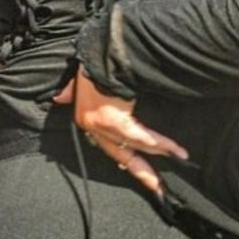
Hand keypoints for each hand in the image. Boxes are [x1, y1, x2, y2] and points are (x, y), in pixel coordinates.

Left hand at [53, 68, 187, 195]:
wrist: (98, 52)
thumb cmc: (91, 65)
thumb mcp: (79, 81)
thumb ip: (70, 91)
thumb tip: (58, 97)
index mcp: (87, 118)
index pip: (109, 145)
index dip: (128, 158)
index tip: (141, 170)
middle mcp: (92, 126)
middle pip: (121, 155)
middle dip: (143, 172)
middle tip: (158, 187)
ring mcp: (101, 125)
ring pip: (136, 145)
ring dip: (161, 151)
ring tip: (180, 156)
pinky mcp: (112, 120)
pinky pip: (140, 136)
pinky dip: (159, 142)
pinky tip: (175, 149)